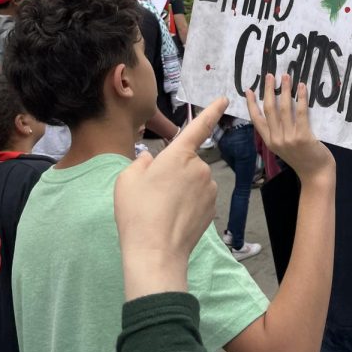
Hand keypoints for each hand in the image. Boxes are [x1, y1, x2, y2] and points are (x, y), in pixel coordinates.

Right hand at [114, 96, 227, 298]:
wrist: (156, 253)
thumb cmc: (137, 213)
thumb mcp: (126, 181)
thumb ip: (140, 163)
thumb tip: (150, 160)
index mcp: (178, 154)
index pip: (199, 126)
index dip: (212, 110)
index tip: (225, 98)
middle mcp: (199, 167)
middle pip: (187, 162)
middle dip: (174, 172)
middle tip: (154, 194)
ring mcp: (208, 188)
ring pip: (194, 181)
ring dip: (182, 189)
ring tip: (162, 209)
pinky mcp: (212, 207)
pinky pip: (199, 198)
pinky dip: (189, 204)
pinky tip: (174, 219)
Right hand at [246, 74, 333, 183]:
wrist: (316, 175)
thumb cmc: (302, 159)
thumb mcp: (284, 148)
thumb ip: (280, 132)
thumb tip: (280, 109)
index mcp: (269, 142)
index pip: (256, 120)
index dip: (251, 104)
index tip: (248, 90)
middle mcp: (276, 139)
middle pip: (269, 109)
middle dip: (268, 90)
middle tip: (270, 75)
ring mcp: (289, 138)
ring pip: (284, 108)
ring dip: (285, 90)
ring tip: (286, 76)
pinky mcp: (303, 136)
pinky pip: (301, 113)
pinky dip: (301, 98)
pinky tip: (302, 87)